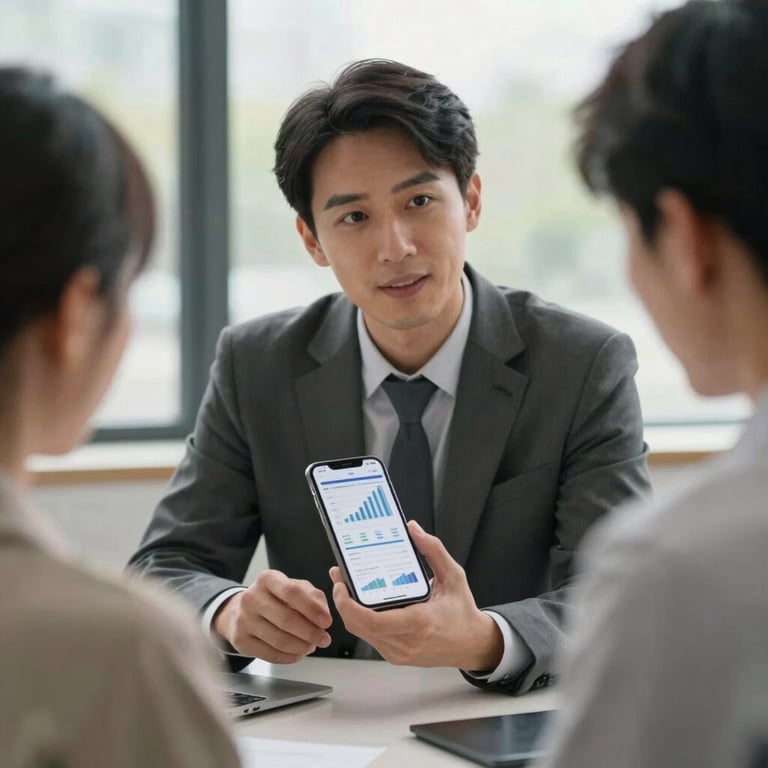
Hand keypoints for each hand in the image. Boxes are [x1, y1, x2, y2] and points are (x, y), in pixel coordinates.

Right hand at [213, 570, 331, 663]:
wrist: (241, 610)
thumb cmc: (275, 598)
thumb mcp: (295, 587)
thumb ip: (314, 597)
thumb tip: (324, 614)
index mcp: (267, 579)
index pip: (292, 592)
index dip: (312, 609)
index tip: (327, 621)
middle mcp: (252, 597)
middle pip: (286, 619)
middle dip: (310, 632)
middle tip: (324, 639)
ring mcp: (243, 619)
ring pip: (278, 639)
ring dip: (301, 647)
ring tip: (311, 646)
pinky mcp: (240, 640)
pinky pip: (269, 654)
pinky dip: (288, 657)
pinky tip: (298, 654)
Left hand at [330, 521, 503, 669]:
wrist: (472, 645)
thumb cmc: (462, 612)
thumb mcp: (454, 576)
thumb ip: (433, 550)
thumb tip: (413, 529)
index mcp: (419, 622)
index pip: (372, 621)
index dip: (348, 605)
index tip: (341, 585)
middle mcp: (405, 642)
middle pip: (358, 627)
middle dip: (342, 602)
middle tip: (339, 579)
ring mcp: (399, 653)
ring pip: (361, 633)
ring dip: (349, 611)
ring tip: (346, 586)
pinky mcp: (395, 656)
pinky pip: (371, 637)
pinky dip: (361, 620)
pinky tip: (361, 602)